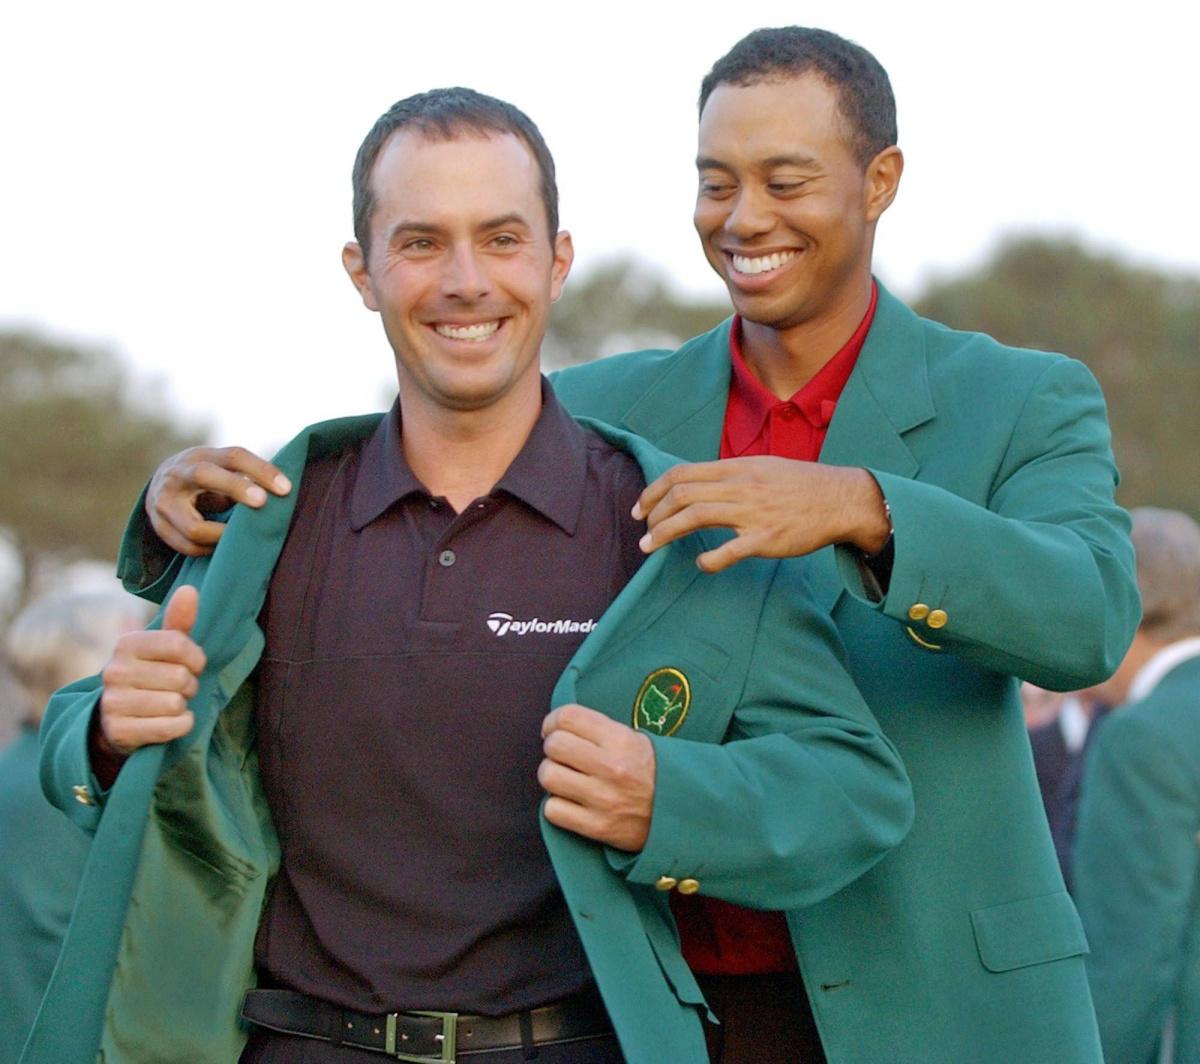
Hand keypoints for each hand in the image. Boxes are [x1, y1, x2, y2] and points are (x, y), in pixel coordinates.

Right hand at [98, 585, 206, 755]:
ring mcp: (113, 702)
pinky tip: (167, 722)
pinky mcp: (119, 731)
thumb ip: (178, 621)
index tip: (192, 665)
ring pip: (176, 704)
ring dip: (183, 707)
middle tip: (176, 689)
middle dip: (189, 686)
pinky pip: (171, 727)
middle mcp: (114, 671)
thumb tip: (189, 590)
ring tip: (168, 704)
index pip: (180, 644)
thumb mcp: (163, 647)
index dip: (196, 659)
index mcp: (126, 644)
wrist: (118, 720)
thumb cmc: (150, 675)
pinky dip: (180, 726)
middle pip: (181, 677)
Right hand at [147, 446, 290, 555]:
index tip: (286, 488)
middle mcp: (177, 475)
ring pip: (194, 527)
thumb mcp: (222, 470)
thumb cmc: (206, 479)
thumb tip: (281, 495)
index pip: (233, 457)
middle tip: (262, 502)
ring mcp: (163, 502)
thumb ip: (245, 479)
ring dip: (224, 535)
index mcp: (200, 457)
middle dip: (236, 488)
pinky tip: (224, 546)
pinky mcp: (159, 528)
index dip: (261, 470)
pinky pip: (189, 547)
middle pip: (204, 475)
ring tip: (243, 537)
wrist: (159, 488)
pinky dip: (211, 550)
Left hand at [539, 704, 656, 851]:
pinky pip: (552, 810)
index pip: (569, 717)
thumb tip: (561, 727)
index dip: (553, 721)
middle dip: (554, 748)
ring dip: (553, 776)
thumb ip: (601, 731)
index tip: (553, 729)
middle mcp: (611, 766)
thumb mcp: (638, 740)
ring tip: (567, 779)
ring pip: (548, 776)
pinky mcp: (597, 826)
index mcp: (621, 739)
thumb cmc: (656, 773)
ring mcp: (603, 798)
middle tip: (563, 755)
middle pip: (554, 745)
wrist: (685, 814)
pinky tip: (571, 803)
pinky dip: (557, 806)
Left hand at [632, 457, 889, 571]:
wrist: (841, 499)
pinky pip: (729, 550)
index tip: (641, 508)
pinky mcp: (767, 538)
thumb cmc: (801, 485)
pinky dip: (708, 559)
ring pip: (696, 516)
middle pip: (682, 494)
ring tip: (650, 548)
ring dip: (666, 533)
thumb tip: (697, 486)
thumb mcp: (761, 468)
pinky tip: (701, 564)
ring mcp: (753, 512)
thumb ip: (729, 476)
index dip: (654, 491)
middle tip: (643, 533)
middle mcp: (740, 486)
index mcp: (736, 467)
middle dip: (654, 514)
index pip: (682, 473)